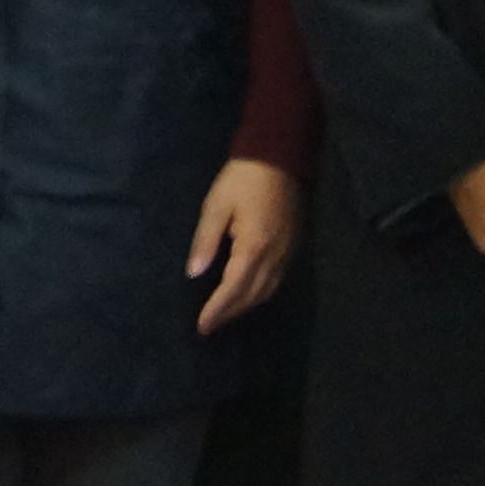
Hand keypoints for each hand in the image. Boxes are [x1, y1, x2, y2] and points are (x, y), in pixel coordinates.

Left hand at [190, 159, 300, 331]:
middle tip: (208, 327)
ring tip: (223, 315)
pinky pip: (275, 280)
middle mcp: (274, 256)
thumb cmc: (242, 180)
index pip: (234, 288)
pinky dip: (258, 293)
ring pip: (266, 290)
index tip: (202, 326)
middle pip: (252, 295)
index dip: (218, 310)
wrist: (279, 158)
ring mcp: (286, 253)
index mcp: (254, 247)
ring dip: (244, 306)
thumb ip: (205, 241)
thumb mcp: (216, 206)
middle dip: (229, 313)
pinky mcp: (291, 247)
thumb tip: (193, 273)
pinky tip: (245, 294)